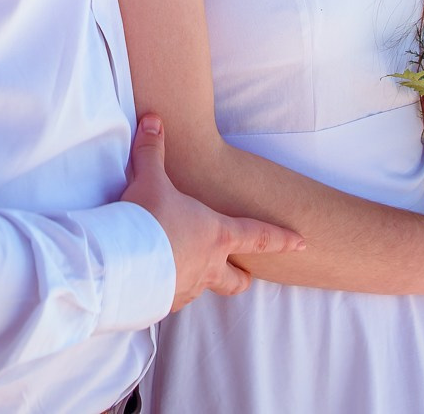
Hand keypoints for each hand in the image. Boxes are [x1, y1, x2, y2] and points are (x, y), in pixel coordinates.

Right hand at [122, 113, 303, 311]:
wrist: (121, 262)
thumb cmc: (147, 220)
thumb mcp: (149, 179)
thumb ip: (152, 151)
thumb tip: (153, 120)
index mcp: (216, 234)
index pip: (260, 237)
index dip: (282, 239)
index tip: (301, 243)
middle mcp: (208, 265)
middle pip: (236, 280)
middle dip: (242, 277)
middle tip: (244, 275)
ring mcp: (187, 288)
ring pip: (202, 288)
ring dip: (198, 279)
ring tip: (180, 267)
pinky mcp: (164, 303)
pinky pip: (172, 297)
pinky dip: (167, 289)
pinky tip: (152, 280)